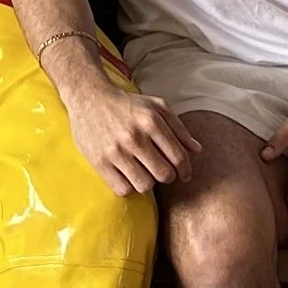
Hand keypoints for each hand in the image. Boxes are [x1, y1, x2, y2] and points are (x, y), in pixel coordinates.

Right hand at [58, 66, 196, 196]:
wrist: (89, 97)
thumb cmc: (127, 104)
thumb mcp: (156, 106)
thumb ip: (178, 127)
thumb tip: (197, 150)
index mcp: (151, 121)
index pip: (179, 157)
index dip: (186, 170)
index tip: (184, 174)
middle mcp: (134, 137)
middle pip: (164, 175)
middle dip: (167, 177)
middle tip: (163, 172)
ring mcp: (115, 151)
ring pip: (144, 185)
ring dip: (148, 183)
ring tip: (144, 173)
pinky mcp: (99, 162)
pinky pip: (123, 189)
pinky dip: (129, 186)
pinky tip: (128, 175)